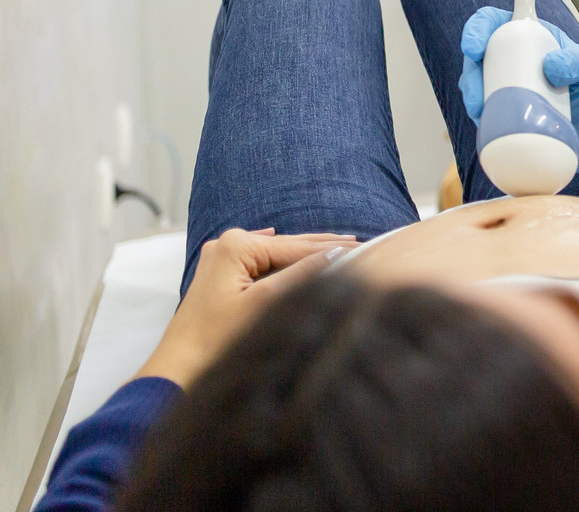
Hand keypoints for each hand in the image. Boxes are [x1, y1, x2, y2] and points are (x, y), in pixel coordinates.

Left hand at [137, 228, 350, 386]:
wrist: (178, 372)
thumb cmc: (216, 341)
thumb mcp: (266, 302)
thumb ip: (303, 273)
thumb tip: (337, 255)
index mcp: (236, 245)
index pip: (298, 246)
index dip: (333, 248)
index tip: (364, 246)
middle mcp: (226, 244)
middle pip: (288, 246)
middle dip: (322, 248)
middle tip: (360, 243)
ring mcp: (221, 259)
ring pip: (277, 255)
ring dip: (307, 255)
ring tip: (341, 247)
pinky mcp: (220, 276)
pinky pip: (262, 264)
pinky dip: (286, 263)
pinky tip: (298, 250)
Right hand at [460, 6, 578, 185]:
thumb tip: (551, 66)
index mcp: (534, 39)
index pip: (496, 23)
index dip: (478, 29)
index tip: (473, 48)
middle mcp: (516, 61)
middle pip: (479, 58)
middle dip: (470, 75)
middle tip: (477, 97)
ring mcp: (510, 89)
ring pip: (477, 87)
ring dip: (471, 99)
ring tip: (482, 115)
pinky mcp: (507, 116)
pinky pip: (485, 115)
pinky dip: (480, 121)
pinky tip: (485, 129)